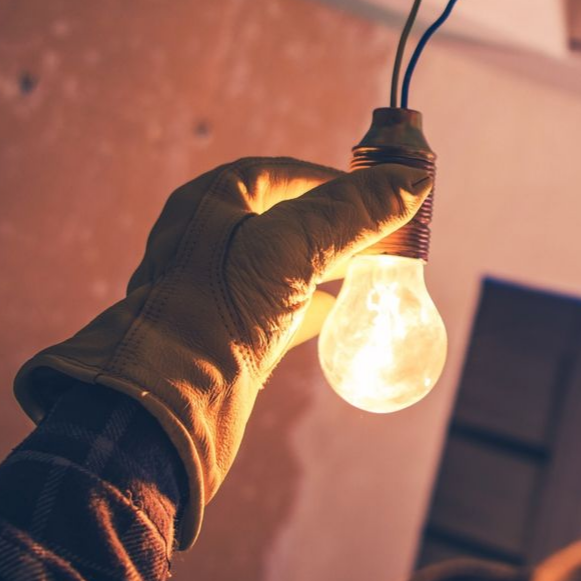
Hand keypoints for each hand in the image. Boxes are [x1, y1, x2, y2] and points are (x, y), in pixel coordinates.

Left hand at [15, 157, 430, 545]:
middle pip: (285, 217)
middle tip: (382, 232)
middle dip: (335, 224)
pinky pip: (275, 310)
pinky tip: (340, 316)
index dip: (333, 181)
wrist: (167, 407)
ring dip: (325, 265)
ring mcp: (213, 289)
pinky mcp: (223, 334)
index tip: (379, 194)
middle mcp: (206, 240)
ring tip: (369, 269)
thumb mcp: (293, 248)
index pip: (282, 174)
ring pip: (283, 265)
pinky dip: (310, 308)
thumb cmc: (217, 311)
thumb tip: (412, 179)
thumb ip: (353, 213)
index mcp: (210, 202)